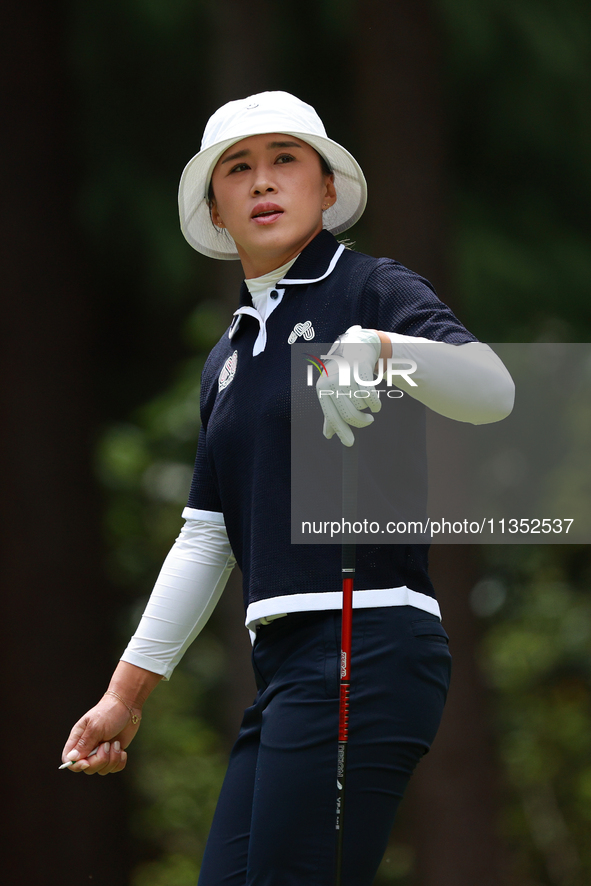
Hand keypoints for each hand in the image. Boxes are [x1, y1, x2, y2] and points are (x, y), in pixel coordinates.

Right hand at [61, 693, 140, 774]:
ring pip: (101, 770)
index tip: (87, 762)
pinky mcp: (113, 754)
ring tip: (116, 744)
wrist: (127, 705)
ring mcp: (101, 752)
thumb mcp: (95, 726)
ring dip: (111, 760)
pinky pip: (114, 768)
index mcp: (78, 738)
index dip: (76, 765)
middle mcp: (88, 747)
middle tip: (107, 745)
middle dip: (99, 760)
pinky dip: (119, 762)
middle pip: (87, 768)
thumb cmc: (109, 712)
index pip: (69, 760)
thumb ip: (85, 743)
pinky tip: (122, 750)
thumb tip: (72, 758)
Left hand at [316, 326, 381, 445]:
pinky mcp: (359, 370)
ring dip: (368, 409)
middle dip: (361, 423)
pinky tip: (376, 404)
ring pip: (361, 406)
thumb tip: (328, 435)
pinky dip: (376, 404)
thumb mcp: (332, 391)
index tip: (350, 443)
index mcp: (322, 390)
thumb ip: (331, 413)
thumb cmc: (343, 374)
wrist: (356, 348)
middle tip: (367, 422)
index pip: (332, 417)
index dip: (341, 432)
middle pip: (348, 414)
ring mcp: (345, 376)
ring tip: (368, 403)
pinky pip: (370, 396)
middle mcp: (331, 383)